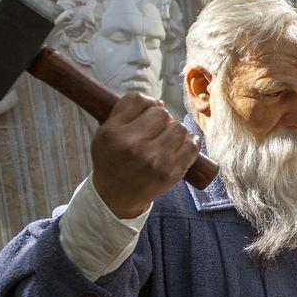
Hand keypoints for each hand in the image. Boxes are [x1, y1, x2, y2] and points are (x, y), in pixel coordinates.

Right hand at [91, 92, 199, 217]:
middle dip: (162, 119)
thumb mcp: (104, 133)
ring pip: (178, 127)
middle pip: (161, 113)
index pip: (138, 99)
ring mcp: (154, 160)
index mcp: (113, 132)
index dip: (147, 103)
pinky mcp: (170, 172)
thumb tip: (159, 102)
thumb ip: (124, 112)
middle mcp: (133, 145)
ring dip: (176, 130)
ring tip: (169, 138)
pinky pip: (191, 146)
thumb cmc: (112, 160)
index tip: (148, 112)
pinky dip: (192, 142)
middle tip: (158, 130)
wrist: (115, 196)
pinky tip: (186, 143)